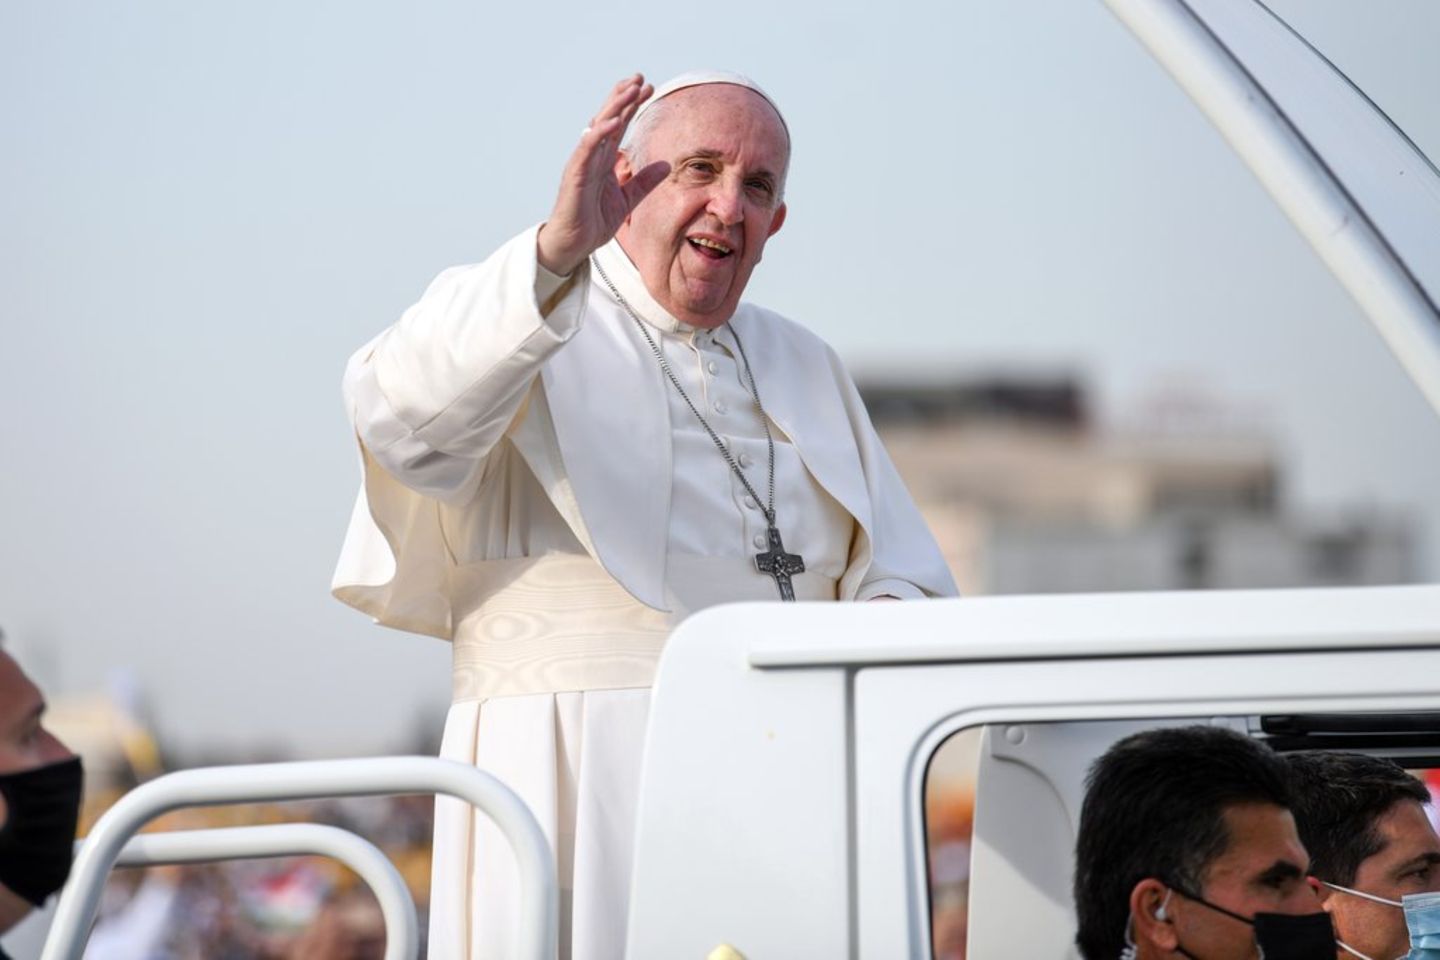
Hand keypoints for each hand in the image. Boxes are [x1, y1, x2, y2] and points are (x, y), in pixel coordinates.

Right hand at [536, 74, 670, 275]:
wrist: (573, 244)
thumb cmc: (593, 222)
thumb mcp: (627, 200)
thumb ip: (645, 182)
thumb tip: (668, 165)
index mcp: (603, 160)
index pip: (618, 125)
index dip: (632, 106)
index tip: (649, 88)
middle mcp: (591, 156)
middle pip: (608, 119)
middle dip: (623, 97)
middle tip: (640, 78)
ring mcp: (582, 163)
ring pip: (598, 128)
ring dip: (614, 107)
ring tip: (630, 89)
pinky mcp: (575, 175)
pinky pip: (587, 149)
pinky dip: (599, 134)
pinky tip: (612, 120)